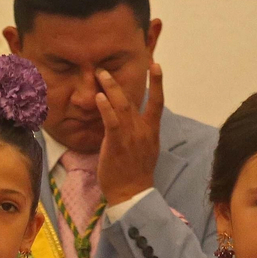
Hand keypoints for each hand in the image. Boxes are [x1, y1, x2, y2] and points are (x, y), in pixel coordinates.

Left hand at [94, 64, 164, 205]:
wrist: (133, 193)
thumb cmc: (135, 174)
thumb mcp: (145, 149)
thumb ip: (139, 132)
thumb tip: (131, 120)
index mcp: (152, 131)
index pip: (158, 102)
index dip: (157, 82)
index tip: (155, 64)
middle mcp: (144, 130)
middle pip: (133, 99)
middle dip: (118, 82)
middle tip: (103, 69)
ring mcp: (131, 135)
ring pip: (122, 105)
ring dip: (110, 88)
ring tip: (99, 74)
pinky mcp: (117, 143)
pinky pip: (112, 121)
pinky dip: (105, 107)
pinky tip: (98, 97)